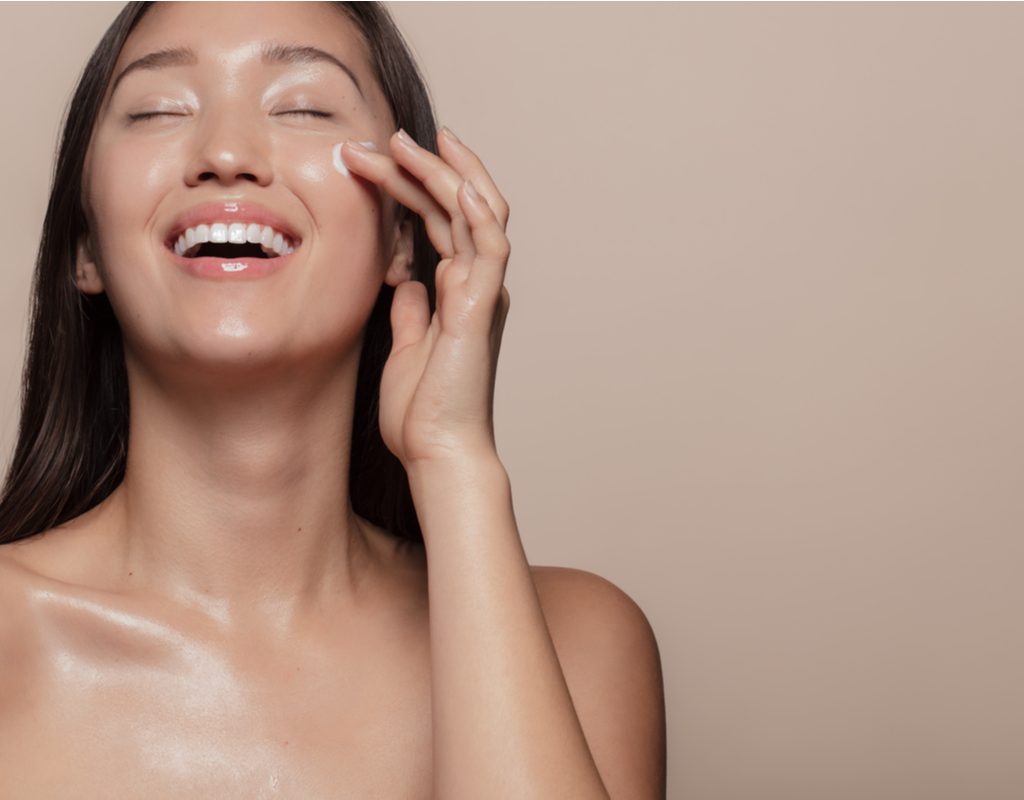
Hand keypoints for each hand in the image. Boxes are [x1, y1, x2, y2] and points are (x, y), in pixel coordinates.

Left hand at [339, 128, 510, 468]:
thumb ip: (410, 310)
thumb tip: (404, 280)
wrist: (438, 451)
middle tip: (380, 137)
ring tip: (404, 141)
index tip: (374, 159)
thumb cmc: (422, 412)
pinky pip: (488, 247)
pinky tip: (454, 180)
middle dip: (420, 167)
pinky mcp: (481, 308)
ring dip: (444, 173)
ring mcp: (482, 293)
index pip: (437, 222)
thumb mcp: (405, 347)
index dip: (411, 186)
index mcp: (454, 292)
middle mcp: (473, 285)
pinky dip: (476, 211)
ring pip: (476, 213)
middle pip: (454, 207)